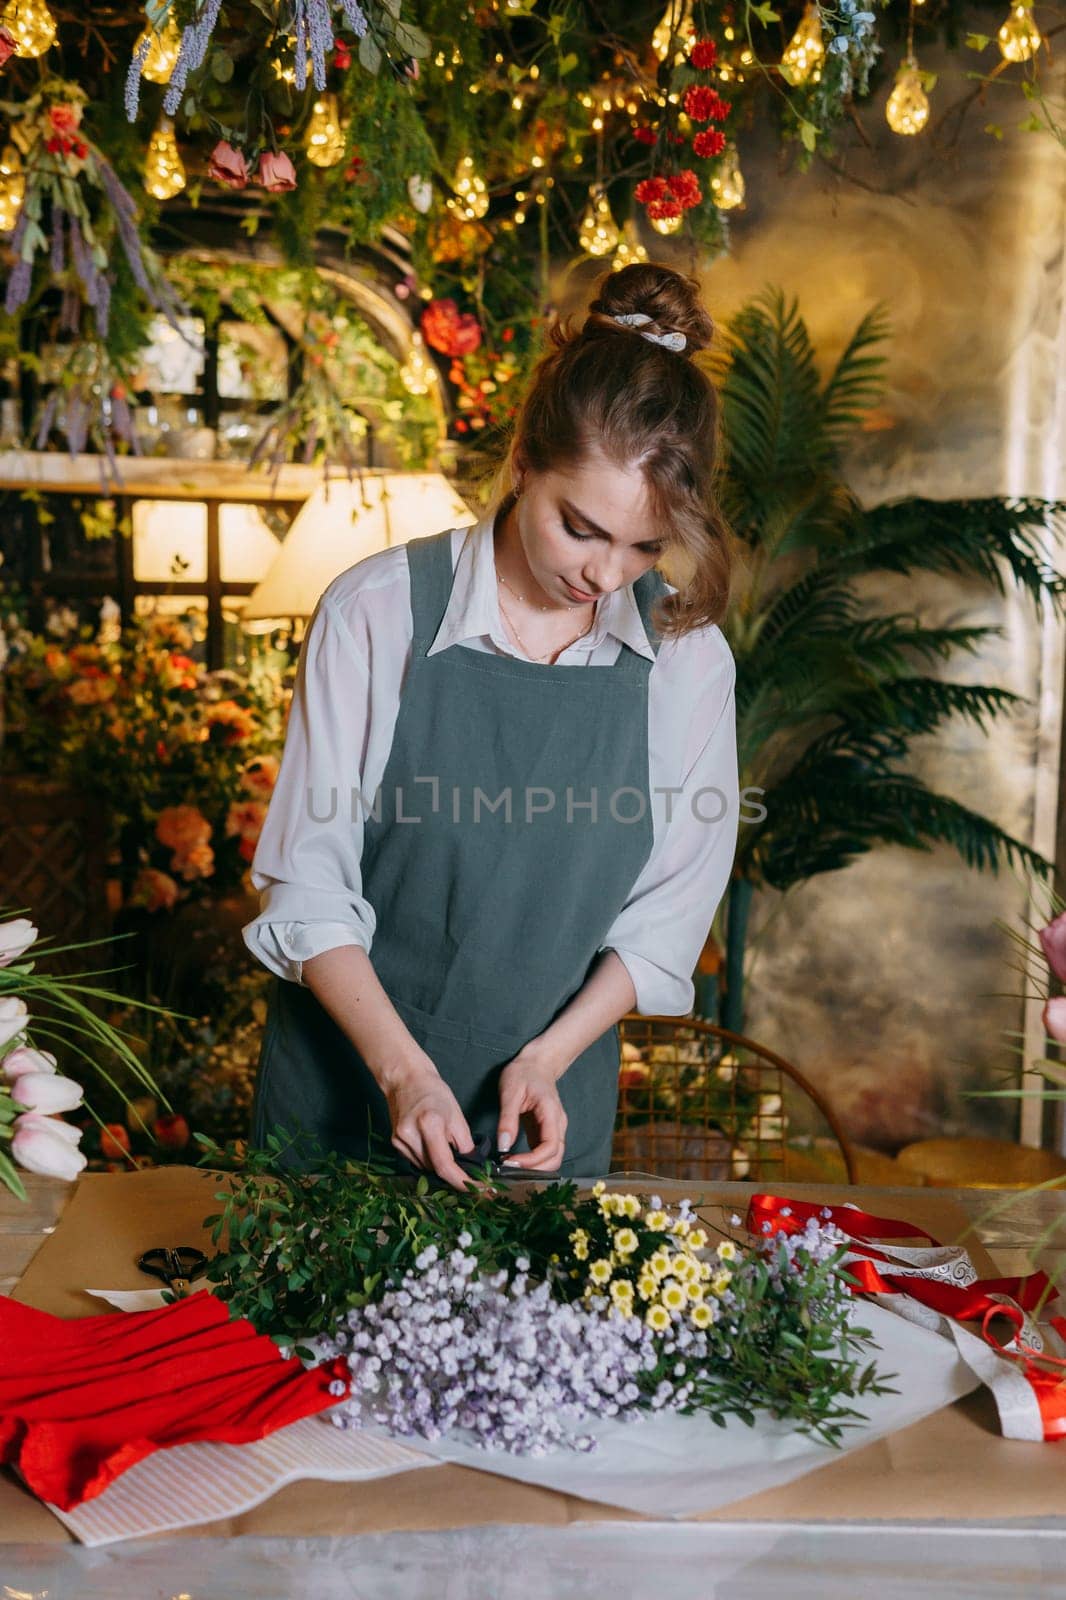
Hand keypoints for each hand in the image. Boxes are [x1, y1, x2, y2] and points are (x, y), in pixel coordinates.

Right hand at [383, 1060, 473, 1190]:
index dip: (462, 1181)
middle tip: (469, 1173)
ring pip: (426, 1167)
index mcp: (429, 1124)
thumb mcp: (457, 1115)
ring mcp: (399, 1140)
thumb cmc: (434, 1092)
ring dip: (440, 1166)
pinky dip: (429, 1159)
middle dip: (453, 1174)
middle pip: (435, 1169)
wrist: (405, 1079)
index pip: (445, 1164)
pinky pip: (417, 1161)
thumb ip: (465, 1144)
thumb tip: (472, 1167)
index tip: (478, 1189)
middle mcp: (410, 1134)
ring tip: (446, 1148)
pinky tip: (432, 1145)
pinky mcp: (395, 1143)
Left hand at [496, 1052, 567, 1172]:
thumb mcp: (510, 1092)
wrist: (536, 1063)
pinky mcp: (546, 1132)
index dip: (533, 1160)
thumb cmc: (523, 1073)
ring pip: (552, 1158)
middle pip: (556, 1158)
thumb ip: (507, 1119)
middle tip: (509, 1169)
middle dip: (535, 1169)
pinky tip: (514, 1160)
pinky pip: (544, 1153)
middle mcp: (558, 1125)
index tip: (511, 1161)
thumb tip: (503, 1146)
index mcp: (551, 1114)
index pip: (551, 1146)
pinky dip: (532, 1162)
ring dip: (535, 1168)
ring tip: (510, 1166)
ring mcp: (554, 1130)